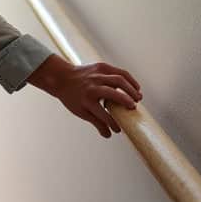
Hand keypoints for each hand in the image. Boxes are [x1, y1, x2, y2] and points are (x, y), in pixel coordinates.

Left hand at [27, 54, 142, 138]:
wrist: (62, 77)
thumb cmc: (72, 97)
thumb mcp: (80, 111)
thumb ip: (96, 122)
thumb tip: (109, 135)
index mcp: (86, 100)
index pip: (101, 114)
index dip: (112, 123)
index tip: (118, 129)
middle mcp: (92, 87)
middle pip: (113, 94)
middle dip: (125, 101)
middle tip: (133, 108)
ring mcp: (97, 75)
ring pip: (119, 80)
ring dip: (131, 89)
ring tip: (138, 98)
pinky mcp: (101, 67)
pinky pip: (119, 72)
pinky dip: (130, 79)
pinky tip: (135, 87)